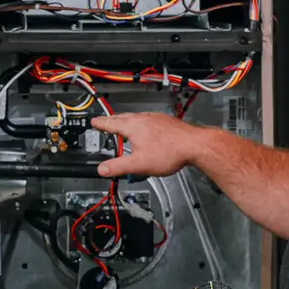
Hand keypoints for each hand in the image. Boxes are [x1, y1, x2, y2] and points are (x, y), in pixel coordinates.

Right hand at [92, 113, 206, 178]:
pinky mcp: (166, 122)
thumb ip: (118, 167)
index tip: (94, 122)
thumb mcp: (139, 164)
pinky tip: (146, 132)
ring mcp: (156, 119)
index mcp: (133, 126)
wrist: (194, 145)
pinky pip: (148, 120)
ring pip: (136, 118)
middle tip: (105, 123)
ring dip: (127, 121)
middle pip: (122, 118)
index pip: (111, 123)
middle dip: (112, 121)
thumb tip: (102, 169)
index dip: (100, 124)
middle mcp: (143, 119)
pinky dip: (141, 124)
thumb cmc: (170, 152)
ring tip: (124, 128)